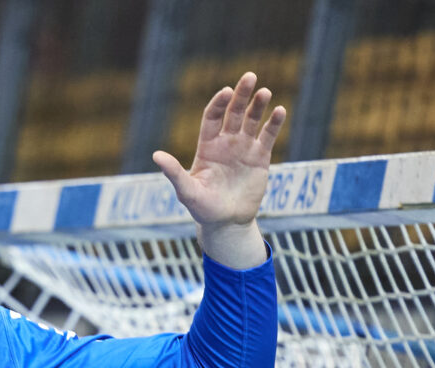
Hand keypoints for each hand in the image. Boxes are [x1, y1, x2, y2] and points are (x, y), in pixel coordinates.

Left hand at [154, 73, 283, 268]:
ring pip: (252, 120)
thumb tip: (156, 155)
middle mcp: (226, 143)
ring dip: (258, 105)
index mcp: (207, 146)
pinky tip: (279, 110)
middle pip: (234, 112)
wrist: (226, 223)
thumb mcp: (187, 191)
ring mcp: (244, 148)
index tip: (226, 93)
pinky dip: (274, 123)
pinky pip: (268, 136)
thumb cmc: (202, 208)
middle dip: (241, 95)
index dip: (218, 104)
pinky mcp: (260, 157)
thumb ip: (174, 172)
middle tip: (250, 77)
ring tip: (265, 92)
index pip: (212, 117)